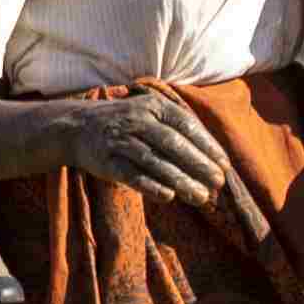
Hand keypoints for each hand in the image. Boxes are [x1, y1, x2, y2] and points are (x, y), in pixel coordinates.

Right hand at [47, 81, 275, 246]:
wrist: (78, 127)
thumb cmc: (128, 124)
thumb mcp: (152, 114)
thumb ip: (179, 130)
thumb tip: (214, 157)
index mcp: (154, 106)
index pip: (187, 126)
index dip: (207, 146)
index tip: (225, 166)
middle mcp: (137, 120)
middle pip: (174, 145)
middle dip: (199, 165)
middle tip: (218, 183)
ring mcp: (120, 140)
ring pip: (155, 162)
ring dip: (181, 181)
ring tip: (201, 197)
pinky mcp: (105, 161)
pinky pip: (131, 175)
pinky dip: (151, 186)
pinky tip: (169, 197)